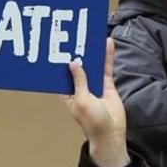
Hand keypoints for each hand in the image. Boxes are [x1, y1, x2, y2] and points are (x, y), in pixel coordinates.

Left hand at [66, 38, 128, 166]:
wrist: (111, 132)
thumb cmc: (92, 121)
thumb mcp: (81, 100)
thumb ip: (79, 81)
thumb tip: (72, 63)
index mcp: (67, 92)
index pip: (60, 73)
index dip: (58, 61)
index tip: (55, 45)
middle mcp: (79, 86)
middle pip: (77, 65)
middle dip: (75, 51)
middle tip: (74, 33)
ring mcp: (93, 85)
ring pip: (92, 64)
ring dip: (92, 52)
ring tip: (90, 34)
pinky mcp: (106, 85)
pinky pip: (106, 68)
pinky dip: (107, 57)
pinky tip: (107, 44)